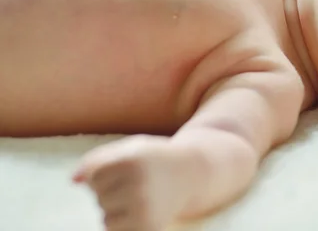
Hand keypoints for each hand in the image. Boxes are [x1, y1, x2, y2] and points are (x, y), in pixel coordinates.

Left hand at [73, 135, 188, 230]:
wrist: (190, 174)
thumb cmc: (153, 159)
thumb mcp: (129, 148)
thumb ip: (97, 159)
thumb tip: (73, 181)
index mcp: (132, 161)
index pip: (94, 176)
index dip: (106, 172)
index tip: (126, 168)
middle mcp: (138, 185)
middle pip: (100, 197)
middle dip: (112, 191)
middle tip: (136, 182)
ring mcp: (144, 209)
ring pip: (106, 217)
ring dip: (115, 209)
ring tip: (138, 196)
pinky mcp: (149, 227)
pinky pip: (115, 230)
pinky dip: (122, 223)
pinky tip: (139, 210)